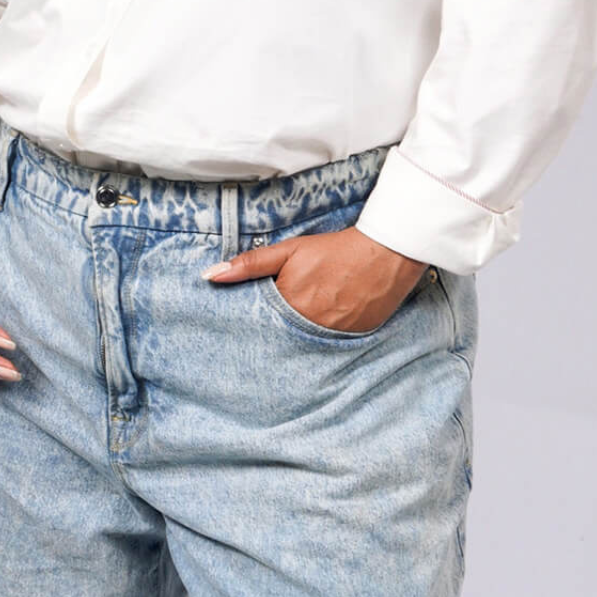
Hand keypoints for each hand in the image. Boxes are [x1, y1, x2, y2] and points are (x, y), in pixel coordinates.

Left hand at [205, 225, 425, 333]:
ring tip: (297, 330)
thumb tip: (211, 276)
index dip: (252, 328)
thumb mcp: (289, 251)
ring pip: (305, 345)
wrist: (386, 252)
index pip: (259, 327)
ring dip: (297, 340)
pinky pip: (329, 346)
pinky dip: (322, 341)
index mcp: (289, 306)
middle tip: (265, 338)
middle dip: (273, 337)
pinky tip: (321, 330)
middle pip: (281, 340)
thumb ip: (250, 265)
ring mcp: (334, 337)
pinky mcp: (353, 339)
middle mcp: (310, 327)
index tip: (241, 331)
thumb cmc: (334, 250)